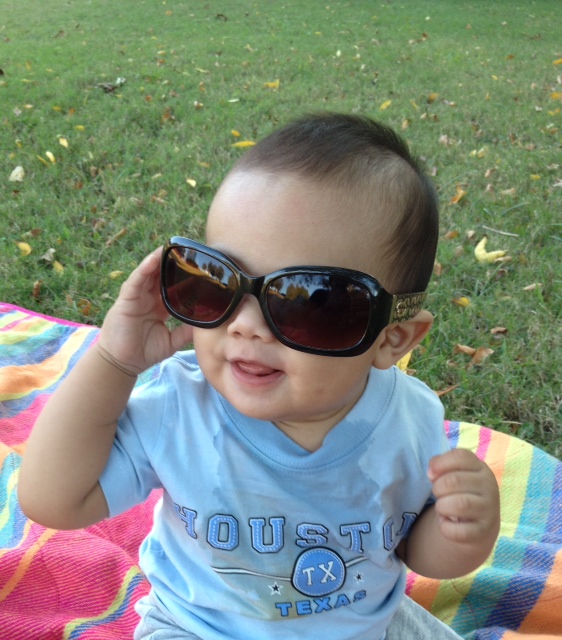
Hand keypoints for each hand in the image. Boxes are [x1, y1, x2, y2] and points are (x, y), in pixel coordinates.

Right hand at [97, 248, 193, 374]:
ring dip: (158, 259)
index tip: (199, 266)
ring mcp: (137, 297)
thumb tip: (207, 325)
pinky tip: (152, 260)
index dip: (184, 275)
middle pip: (161, 275)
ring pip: (148, 273)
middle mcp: (149, 298)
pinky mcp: (126, 299)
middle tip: (187, 250)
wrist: (123, 363)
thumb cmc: (144, 352)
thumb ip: (186, 332)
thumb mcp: (172, 341)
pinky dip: (143, 270)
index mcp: (160, 306)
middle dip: (172, 262)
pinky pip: (135, 281)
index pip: (173, 286)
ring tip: (170, 247)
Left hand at [428, 448, 499, 544]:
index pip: (460, 456)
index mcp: (480, 468)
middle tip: (437, 494)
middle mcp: (489, 487)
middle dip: (437, 488)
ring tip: (442, 508)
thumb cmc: (460, 491)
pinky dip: (446, 527)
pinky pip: (459, 531)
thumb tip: (432, 473)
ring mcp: (489, 510)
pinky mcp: (484, 531)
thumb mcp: (453, 473)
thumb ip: (440, 466)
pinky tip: (446, 523)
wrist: (479, 523)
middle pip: (454, 481)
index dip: (440, 463)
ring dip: (442, 506)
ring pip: (459, 504)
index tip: (431, 474)